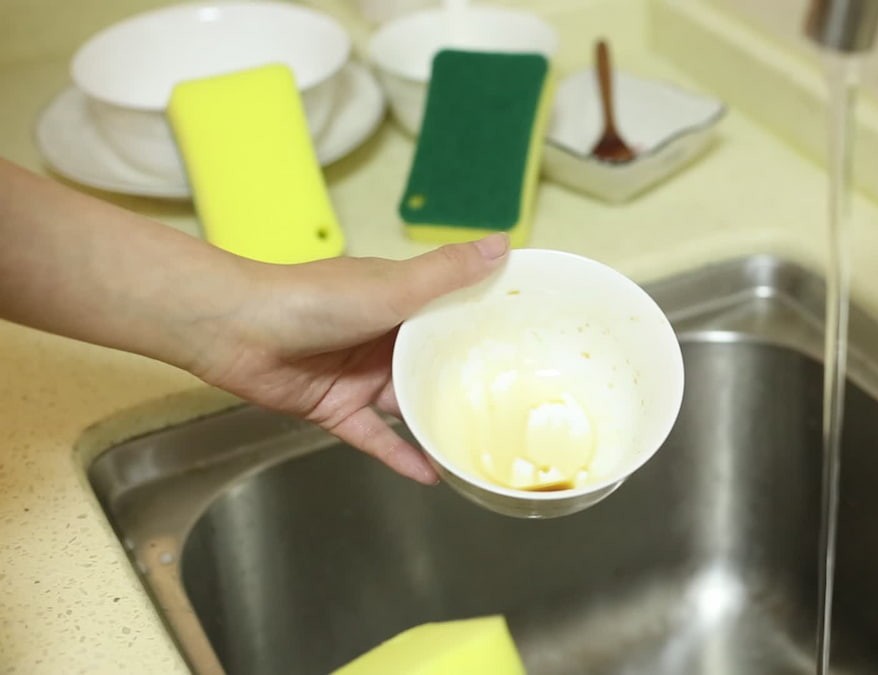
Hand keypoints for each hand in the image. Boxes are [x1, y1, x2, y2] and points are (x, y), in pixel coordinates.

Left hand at [191, 234, 509, 483]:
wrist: (236, 330)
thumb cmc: (313, 298)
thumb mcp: (393, 285)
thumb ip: (447, 272)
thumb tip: (503, 244)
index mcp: (402, 303)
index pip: (456, 316)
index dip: (490, 329)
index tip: (533, 344)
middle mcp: (385, 339)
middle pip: (437, 366)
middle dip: (470, 385)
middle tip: (519, 408)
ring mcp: (362, 377)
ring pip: (411, 405)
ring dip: (440, 424)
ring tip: (483, 447)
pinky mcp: (338, 409)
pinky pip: (378, 438)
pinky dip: (401, 455)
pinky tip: (433, 475)